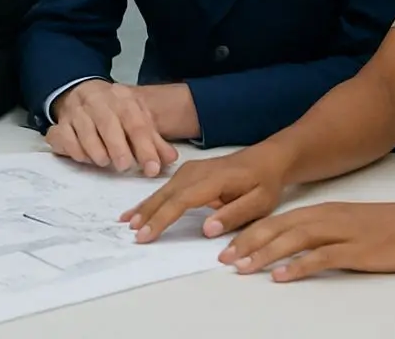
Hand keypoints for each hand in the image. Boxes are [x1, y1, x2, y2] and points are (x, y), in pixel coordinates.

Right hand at [47, 80, 177, 176]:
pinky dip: (74, 151)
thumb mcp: (137, 119)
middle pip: (108, 124)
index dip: (146, 148)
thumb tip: (170, 159)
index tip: (152, 169)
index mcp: (122, 99)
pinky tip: (85, 157)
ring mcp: (76, 111)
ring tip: (104, 162)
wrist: (82, 92)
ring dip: (95, 151)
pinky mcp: (60, 123)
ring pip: (84, 131)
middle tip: (125, 166)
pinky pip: (63, 138)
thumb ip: (154, 141)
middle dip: (118, 148)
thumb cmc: (114, 112)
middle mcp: (98, 101)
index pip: (136, 123)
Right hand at [122, 147, 284, 241]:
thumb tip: (207, 229)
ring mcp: (191, 170)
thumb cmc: (264, 183)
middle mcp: (197, 172)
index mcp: (214, 180)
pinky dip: (152, 199)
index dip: (162, 218)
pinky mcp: (188, 172)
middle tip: (131, 232)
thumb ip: (234, 214)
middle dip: (148, 213)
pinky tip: (140, 209)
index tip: (146, 235)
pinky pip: (166, 188)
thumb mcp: (260, 202)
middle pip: (167, 194)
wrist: (267, 159)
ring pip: (163, 190)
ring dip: (145, 207)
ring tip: (127, 223)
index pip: (182, 200)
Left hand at [215, 201, 394, 279]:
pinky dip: (298, 266)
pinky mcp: (357, 250)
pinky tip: (281, 276)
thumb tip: (294, 247)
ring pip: (294, 240)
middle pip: (278, 228)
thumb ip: (323, 232)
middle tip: (223, 258)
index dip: (249, 232)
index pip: (277, 220)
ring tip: (242, 267)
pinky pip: (321, 257)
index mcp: (323, 211)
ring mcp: (342, 233)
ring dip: (265, 253)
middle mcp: (327, 218)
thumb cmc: (389, 228)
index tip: (226, 245)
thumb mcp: (349, 225)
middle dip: (248, 242)